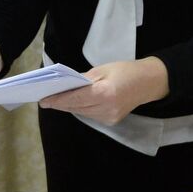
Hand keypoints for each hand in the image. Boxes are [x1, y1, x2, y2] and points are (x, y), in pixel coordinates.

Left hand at [40, 57, 168, 125]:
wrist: (148, 83)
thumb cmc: (125, 71)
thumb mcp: (102, 70)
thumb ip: (82, 80)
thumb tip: (64, 86)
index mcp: (105, 93)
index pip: (75, 99)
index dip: (57, 100)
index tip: (43, 101)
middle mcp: (106, 109)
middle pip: (76, 108)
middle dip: (60, 104)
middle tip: (46, 99)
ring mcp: (109, 118)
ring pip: (81, 113)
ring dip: (69, 107)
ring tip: (56, 100)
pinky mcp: (111, 121)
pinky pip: (89, 115)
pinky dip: (81, 109)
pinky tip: (75, 103)